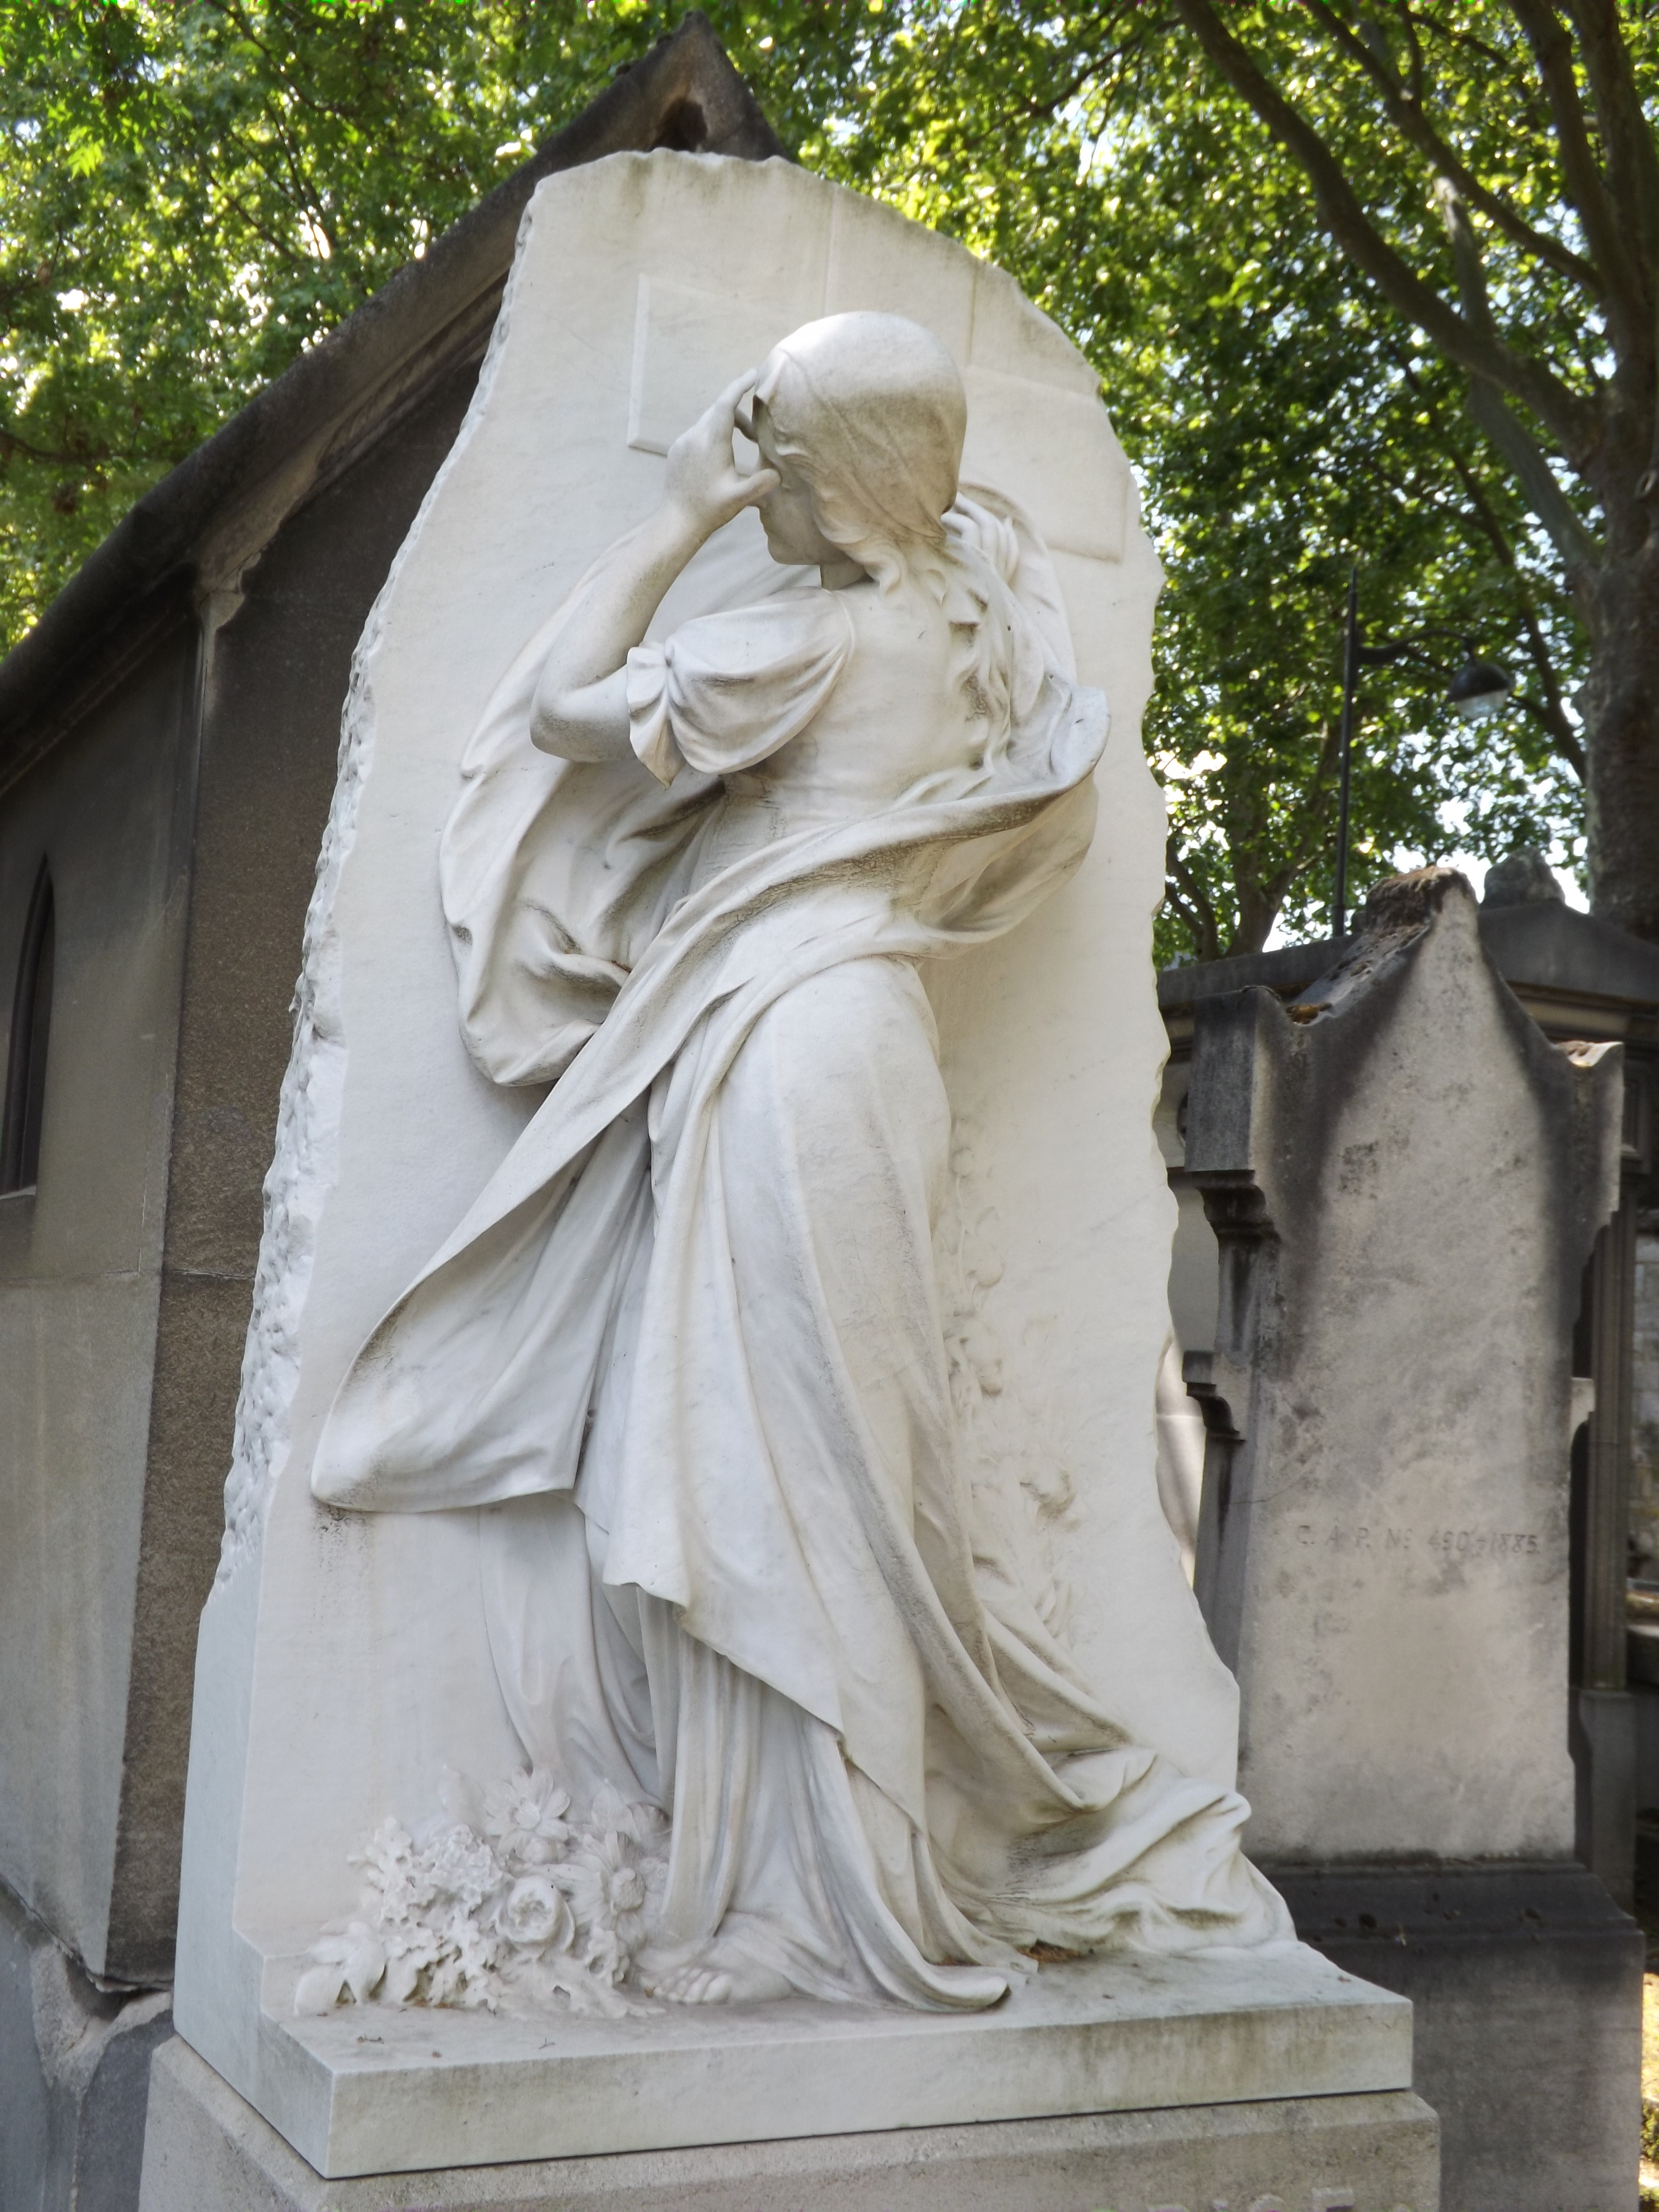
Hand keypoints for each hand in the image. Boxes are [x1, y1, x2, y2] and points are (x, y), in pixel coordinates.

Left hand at [663, 371, 780, 536]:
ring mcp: (683, 442)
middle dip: (739, 415)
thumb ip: (761, 484)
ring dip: (726, 427)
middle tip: (754, 434)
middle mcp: (694, 436)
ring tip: (740, 448)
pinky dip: (713, 435)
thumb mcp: (739, 499)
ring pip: (708, 421)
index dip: (740, 385)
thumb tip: (778, 473)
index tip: (753, 373)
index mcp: (711, 442)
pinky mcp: (677, 450)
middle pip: (719, 410)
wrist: (676, 521)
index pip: (726, 403)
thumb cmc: (709, 510)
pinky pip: (698, 433)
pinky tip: (720, 459)